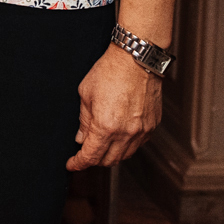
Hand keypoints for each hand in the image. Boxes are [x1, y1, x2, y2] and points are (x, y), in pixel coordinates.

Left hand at [67, 45, 161, 168]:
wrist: (136, 60)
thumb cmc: (110, 71)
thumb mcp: (85, 94)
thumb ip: (84, 120)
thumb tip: (81, 138)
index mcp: (105, 126)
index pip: (90, 156)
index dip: (79, 163)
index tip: (72, 164)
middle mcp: (125, 133)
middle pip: (108, 160)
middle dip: (94, 160)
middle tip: (85, 152)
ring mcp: (141, 131)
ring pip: (124, 155)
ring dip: (111, 154)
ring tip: (101, 144)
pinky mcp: (152, 126)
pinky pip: (138, 144)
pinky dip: (126, 145)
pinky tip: (118, 136)